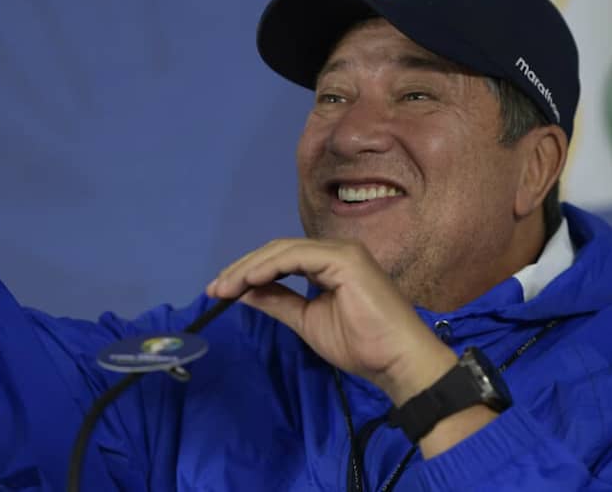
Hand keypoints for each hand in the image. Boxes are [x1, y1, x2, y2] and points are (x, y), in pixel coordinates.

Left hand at [206, 238, 456, 404]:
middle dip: (242, 268)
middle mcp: (334, 251)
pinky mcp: (345, 259)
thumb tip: (243, 292)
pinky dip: (269, 267)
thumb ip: (278, 302)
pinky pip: (297, 257)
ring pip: (283, 250)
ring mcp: (341, 252)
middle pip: (276, 250)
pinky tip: (249, 281)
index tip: (220, 291)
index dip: (247, 272)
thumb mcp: (307, 321)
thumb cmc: (361, 345)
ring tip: (225, 288)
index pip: (280, 259)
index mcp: (328, 264)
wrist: (396, 360)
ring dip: (249, 268)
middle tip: (215, 289)